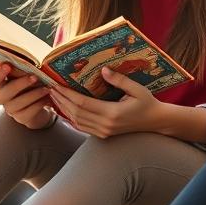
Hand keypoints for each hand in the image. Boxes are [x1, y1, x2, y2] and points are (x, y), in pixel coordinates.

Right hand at [0, 63, 53, 129]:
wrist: (41, 103)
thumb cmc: (33, 83)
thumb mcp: (29, 73)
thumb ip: (26, 66)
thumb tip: (39, 52)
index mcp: (2, 84)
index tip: (7, 65)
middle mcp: (2, 97)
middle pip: (4, 93)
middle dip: (19, 84)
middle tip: (35, 77)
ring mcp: (10, 109)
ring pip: (17, 103)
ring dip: (33, 95)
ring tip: (47, 88)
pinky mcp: (21, 118)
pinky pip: (28, 112)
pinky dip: (38, 104)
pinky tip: (47, 98)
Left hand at [48, 68, 166, 138]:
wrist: (156, 122)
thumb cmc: (148, 103)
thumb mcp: (137, 89)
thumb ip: (119, 80)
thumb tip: (103, 70)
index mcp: (112, 113)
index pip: (83, 103)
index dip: (67, 94)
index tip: (56, 85)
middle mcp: (105, 125)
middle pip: (76, 113)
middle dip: (61, 100)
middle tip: (49, 88)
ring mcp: (104, 132)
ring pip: (77, 121)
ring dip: (63, 109)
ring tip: (54, 97)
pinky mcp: (104, 135)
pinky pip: (82, 127)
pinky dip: (71, 118)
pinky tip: (65, 109)